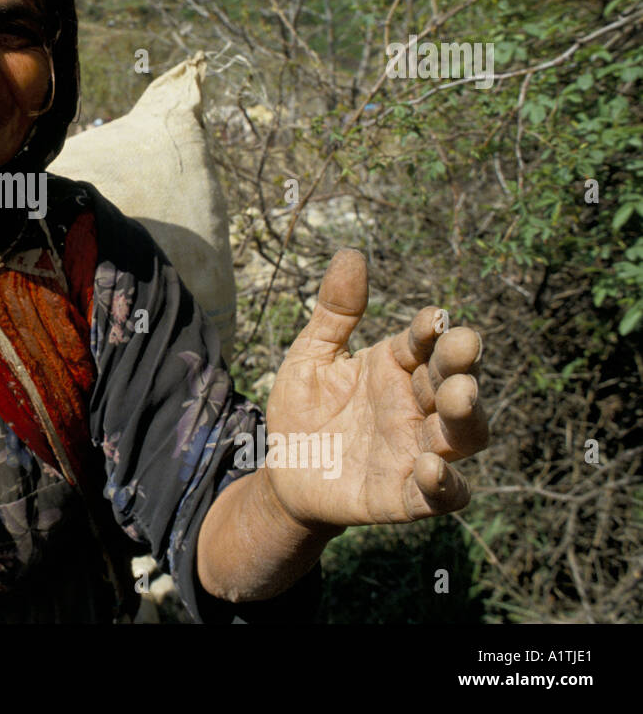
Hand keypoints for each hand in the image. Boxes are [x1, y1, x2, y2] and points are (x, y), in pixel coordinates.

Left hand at [263, 248, 487, 530]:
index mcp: (397, 367)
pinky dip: (444, 483)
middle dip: (462, 365)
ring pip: (462, 436)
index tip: (432, 318)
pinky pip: (441, 495)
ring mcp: (416, 451)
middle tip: (463, 346)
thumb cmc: (303, 410)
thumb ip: (334, 312)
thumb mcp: (311, 356)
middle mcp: (416, 406)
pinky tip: (429, 465)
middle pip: (455, 384)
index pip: (426, 343)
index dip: (432, 330)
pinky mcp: (405, 496)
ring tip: (459, 395)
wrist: (282, 472)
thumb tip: (351, 253)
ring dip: (467, 416)